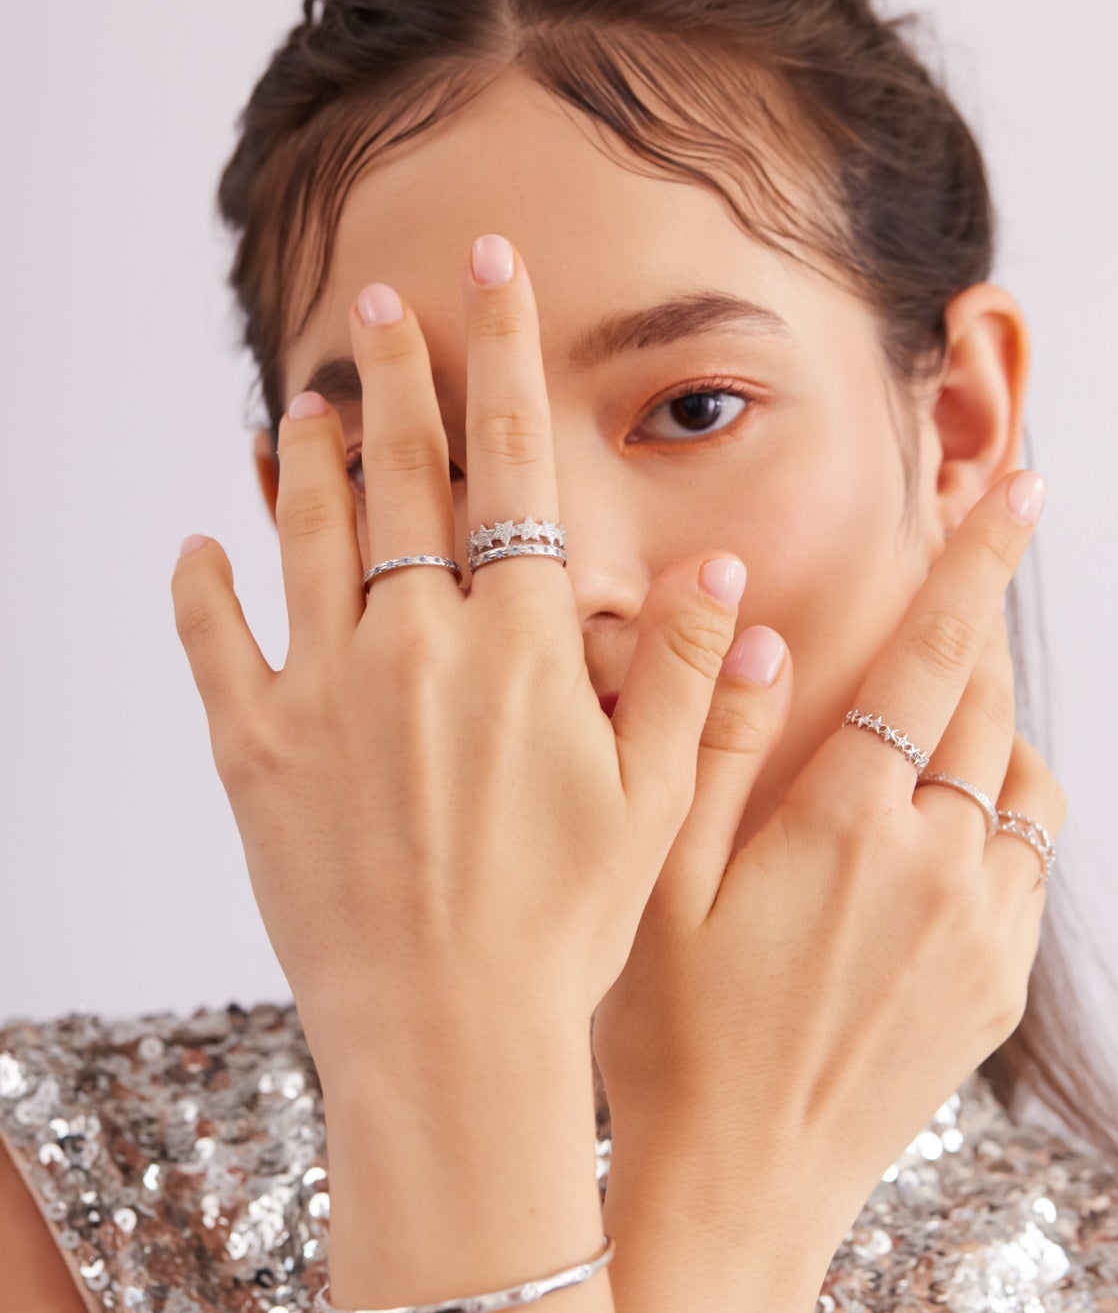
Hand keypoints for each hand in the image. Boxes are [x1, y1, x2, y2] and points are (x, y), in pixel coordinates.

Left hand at [170, 239, 748, 1075]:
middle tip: (379, 302)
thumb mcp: (654, 798)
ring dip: (309, 460)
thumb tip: (722, 566)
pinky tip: (201, 543)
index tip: (490, 276)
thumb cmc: (566, 926)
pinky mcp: (256, 754)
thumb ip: (689, 672)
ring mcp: (325, 695)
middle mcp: (416, 646)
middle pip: (402, 478)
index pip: (510, 467)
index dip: (502, 359)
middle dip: (396, 376)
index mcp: (519, 647)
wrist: (447, 1037)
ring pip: (309, 538)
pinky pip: (218, 644)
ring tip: (306, 402)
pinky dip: (204, 587)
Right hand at [591, 472, 1066, 1238]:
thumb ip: (705, 745)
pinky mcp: (999, 989)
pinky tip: (929, 843)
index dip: (977, 563)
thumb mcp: (653, 881)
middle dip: (972, 643)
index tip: (1020, 488)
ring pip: (1021, 785)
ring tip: (919, 743)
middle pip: (986, 706)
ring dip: (985, 739)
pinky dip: (998, 823)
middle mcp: (938, 866)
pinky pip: (1028, 865)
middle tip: (945, 610)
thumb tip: (748, 631)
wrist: (738, 1192)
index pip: (933, 657)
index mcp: (848, 823)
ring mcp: (983, 933)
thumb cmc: (669, 1035)